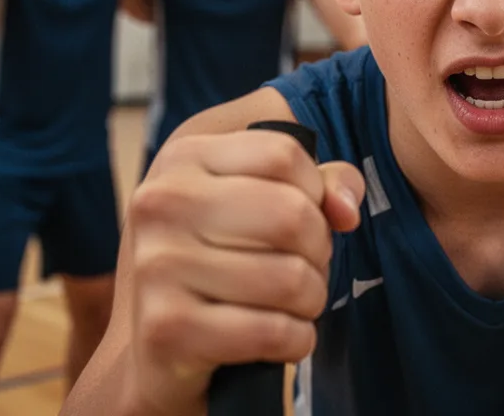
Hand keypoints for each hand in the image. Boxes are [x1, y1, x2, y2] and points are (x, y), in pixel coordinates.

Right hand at [126, 131, 364, 414]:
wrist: (157, 348)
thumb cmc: (225, 259)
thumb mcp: (265, 202)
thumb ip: (321, 185)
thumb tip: (346, 210)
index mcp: (184, 157)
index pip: (284, 154)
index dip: (316, 190)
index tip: (307, 215)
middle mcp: (161, 203)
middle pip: (292, 214)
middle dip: (320, 249)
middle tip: (307, 265)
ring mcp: (157, 265)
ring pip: (290, 278)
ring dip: (312, 298)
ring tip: (294, 302)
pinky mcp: (166, 328)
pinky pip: (273, 331)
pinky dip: (297, 340)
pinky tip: (284, 337)